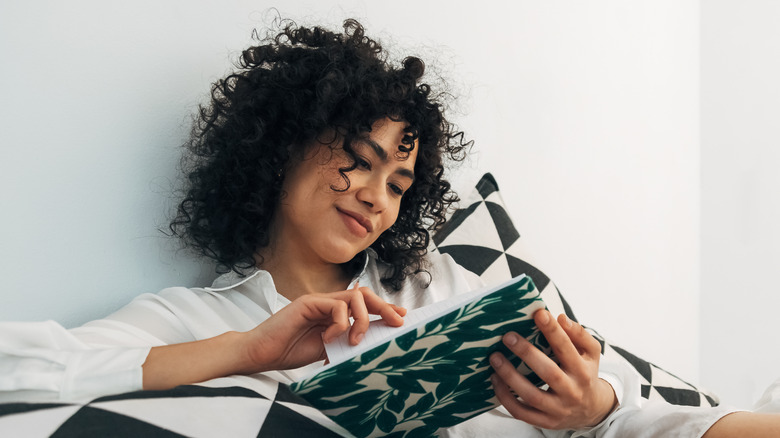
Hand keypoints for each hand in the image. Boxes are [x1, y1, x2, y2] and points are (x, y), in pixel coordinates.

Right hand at [239, 285, 405, 372]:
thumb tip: (371, 344)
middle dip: (384, 307)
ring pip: (354, 297)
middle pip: (364, 294)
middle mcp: (328, 303)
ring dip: (363, 318)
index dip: (384, 309)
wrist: (261, 353)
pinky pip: (336, 306)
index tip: (401, 317)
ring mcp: (318, 300)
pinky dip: (340, 323)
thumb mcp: (327, 350)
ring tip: (356, 338)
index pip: (364, 304)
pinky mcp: (308, 302)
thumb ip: (345, 342)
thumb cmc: (289, 352)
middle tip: (397, 321)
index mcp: (333, 313)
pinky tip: (330, 338)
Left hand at [489, 309, 616, 429]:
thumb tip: (561, 318)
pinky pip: (522, 412)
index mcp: (583, 371)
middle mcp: (572, 391)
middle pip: (549, 373)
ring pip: (532, 395)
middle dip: (527, 353)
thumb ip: (579, 334)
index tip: (538, 314)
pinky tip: (495, 380)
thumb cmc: (585, 373)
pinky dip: (505, 397)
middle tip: (508, 336)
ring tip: (495, 358)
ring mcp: (558, 409)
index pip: (567, 348)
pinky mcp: (545, 422)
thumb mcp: (590, 353)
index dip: (553, 331)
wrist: (590, 410)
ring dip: (510, 376)